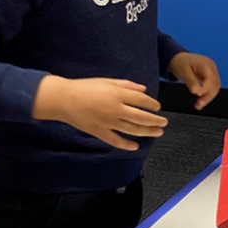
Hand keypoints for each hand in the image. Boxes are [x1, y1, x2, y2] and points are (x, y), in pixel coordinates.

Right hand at [33, 75, 164, 150]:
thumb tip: (143, 90)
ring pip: (133, 129)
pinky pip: (115, 140)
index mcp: (118, 95)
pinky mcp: (99, 132)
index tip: (158, 107)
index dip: (153, 105)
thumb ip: (127, 85)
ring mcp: (108, 122)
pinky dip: (126, 144)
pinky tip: (135, 146)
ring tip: (158, 132)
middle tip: (164, 122)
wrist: (62, 99)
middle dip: (155, 121)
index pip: (142, 101)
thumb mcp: (107, 81)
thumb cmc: (84, 87)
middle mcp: (116, 109)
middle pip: (142, 117)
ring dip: (148, 132)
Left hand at [168, 52, 220, 109]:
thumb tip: (196, 92)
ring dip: (208, 97)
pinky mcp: (210, 77)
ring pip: (215, 87)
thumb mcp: (182, 72)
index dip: (206, 88)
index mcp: (206, 64)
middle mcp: (212, 67)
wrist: (178, 59)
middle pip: (215, 84)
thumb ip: (190, 81)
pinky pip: (212, 87)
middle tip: (199, 104)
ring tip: (198, 105)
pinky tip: (200, 101)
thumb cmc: (179, 63)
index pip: (211, 78)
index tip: (197, 95)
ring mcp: (212, 72)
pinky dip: (206, 95)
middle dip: (208, 95)